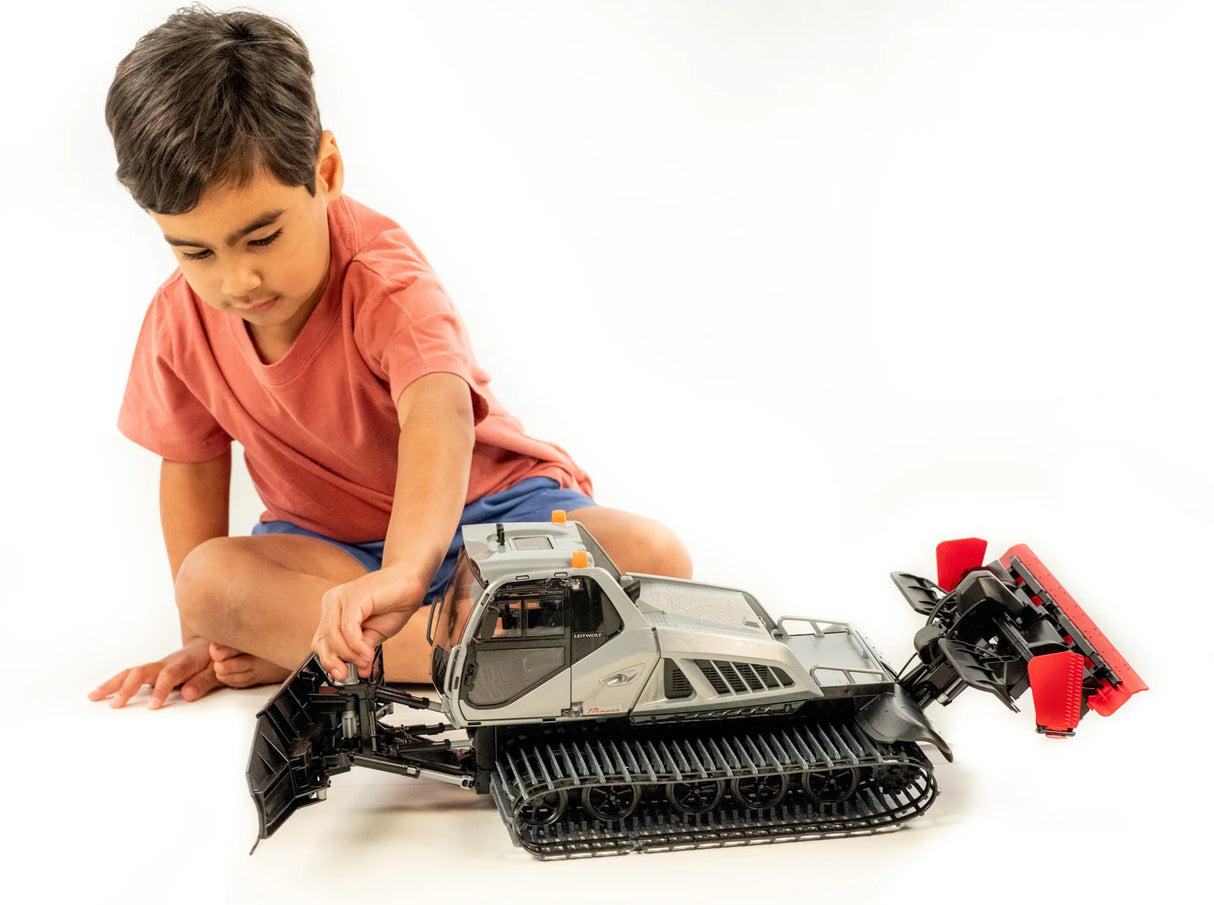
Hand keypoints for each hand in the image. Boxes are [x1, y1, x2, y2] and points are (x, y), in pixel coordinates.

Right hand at [88, 637, 220, 708]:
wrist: (214, 643)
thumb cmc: (217, 658)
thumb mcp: (217, 670)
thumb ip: (204, 682)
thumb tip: (188, 695)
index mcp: (184, 663)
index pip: (168, 676)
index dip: (160, 690)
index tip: (153, 706)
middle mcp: (167, 662)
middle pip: (142, 672)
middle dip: (127, 688)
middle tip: (115, 705)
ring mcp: (158, 666)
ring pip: (132, 672)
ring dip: (113, 684)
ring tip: (94, 696)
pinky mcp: (153, 670)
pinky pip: (132, 675)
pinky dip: (116, 682)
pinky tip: (101, 692)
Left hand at [313, 565, 425, 680]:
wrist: (410, 583)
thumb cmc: (393, 603)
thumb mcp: (374, 634)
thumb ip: (363, 650)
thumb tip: (361, 670)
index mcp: (333, 612)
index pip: (321, 642)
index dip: (329, 661)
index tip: (341, 675)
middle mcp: (332, 603)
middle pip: (322, 640)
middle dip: (334, 661)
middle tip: (348, 674)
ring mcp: (341, 598)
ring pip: (333, 636)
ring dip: (349, 654)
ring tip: (365, 660)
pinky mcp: (353, 597)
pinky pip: (348, 627)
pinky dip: (356, 645)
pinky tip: (367, 652)